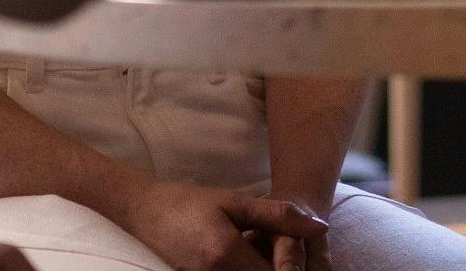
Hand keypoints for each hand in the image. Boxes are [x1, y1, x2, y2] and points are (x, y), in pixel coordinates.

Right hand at [97, 178, 328, 270]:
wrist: (145, 211)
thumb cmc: (190, 202)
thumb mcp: (235, 202)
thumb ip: (277, 215)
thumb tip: (320, 227)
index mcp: (226, 254)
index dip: (292, 270)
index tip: (301, 256)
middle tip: (287, 255)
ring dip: (262, 268)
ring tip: (263, 251)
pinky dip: (246, 270)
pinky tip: (248, 256)